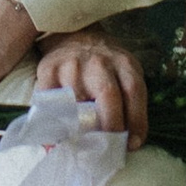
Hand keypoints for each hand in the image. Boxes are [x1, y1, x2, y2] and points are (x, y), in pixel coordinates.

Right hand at [34, 32, 150, 146]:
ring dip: (82, 129)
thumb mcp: (125, 74)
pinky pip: (50, 104)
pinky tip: (59, 138)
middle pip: (108, 95)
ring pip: (78, 103)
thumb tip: (129, 143)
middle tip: (108, 148)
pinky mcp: (48, 70)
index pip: (134, 92)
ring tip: (84, 145)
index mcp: (124, 63)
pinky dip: (54, 124)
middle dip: (110, 126)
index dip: (136, 120)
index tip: (132, 145)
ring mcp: (72, 65)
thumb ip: (130, 102)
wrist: (75, 37)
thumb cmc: (105, 66)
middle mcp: (99, 62)